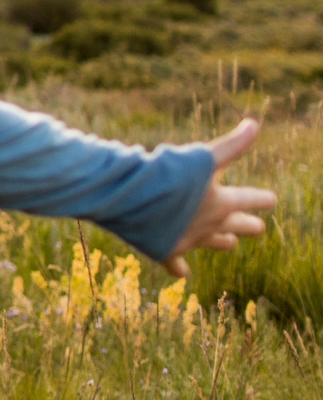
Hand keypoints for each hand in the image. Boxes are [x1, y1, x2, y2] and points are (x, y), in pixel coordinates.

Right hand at [164, 118, 276, 277]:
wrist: (129, 197)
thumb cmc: (167, 173)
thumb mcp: (202, 156)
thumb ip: (232, 145)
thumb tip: (255, 125)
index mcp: (224, 202)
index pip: (254, 200)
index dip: (263, 198)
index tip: (270, 200)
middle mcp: (211, 224)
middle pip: (239, 226)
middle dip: (248, 225)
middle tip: (257, 227)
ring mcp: (189, 239)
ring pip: (214, 243)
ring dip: (222, 241)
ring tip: (229, 243)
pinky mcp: (166, 250)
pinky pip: (176, 263)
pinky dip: (180, 267)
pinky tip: (182, 273)